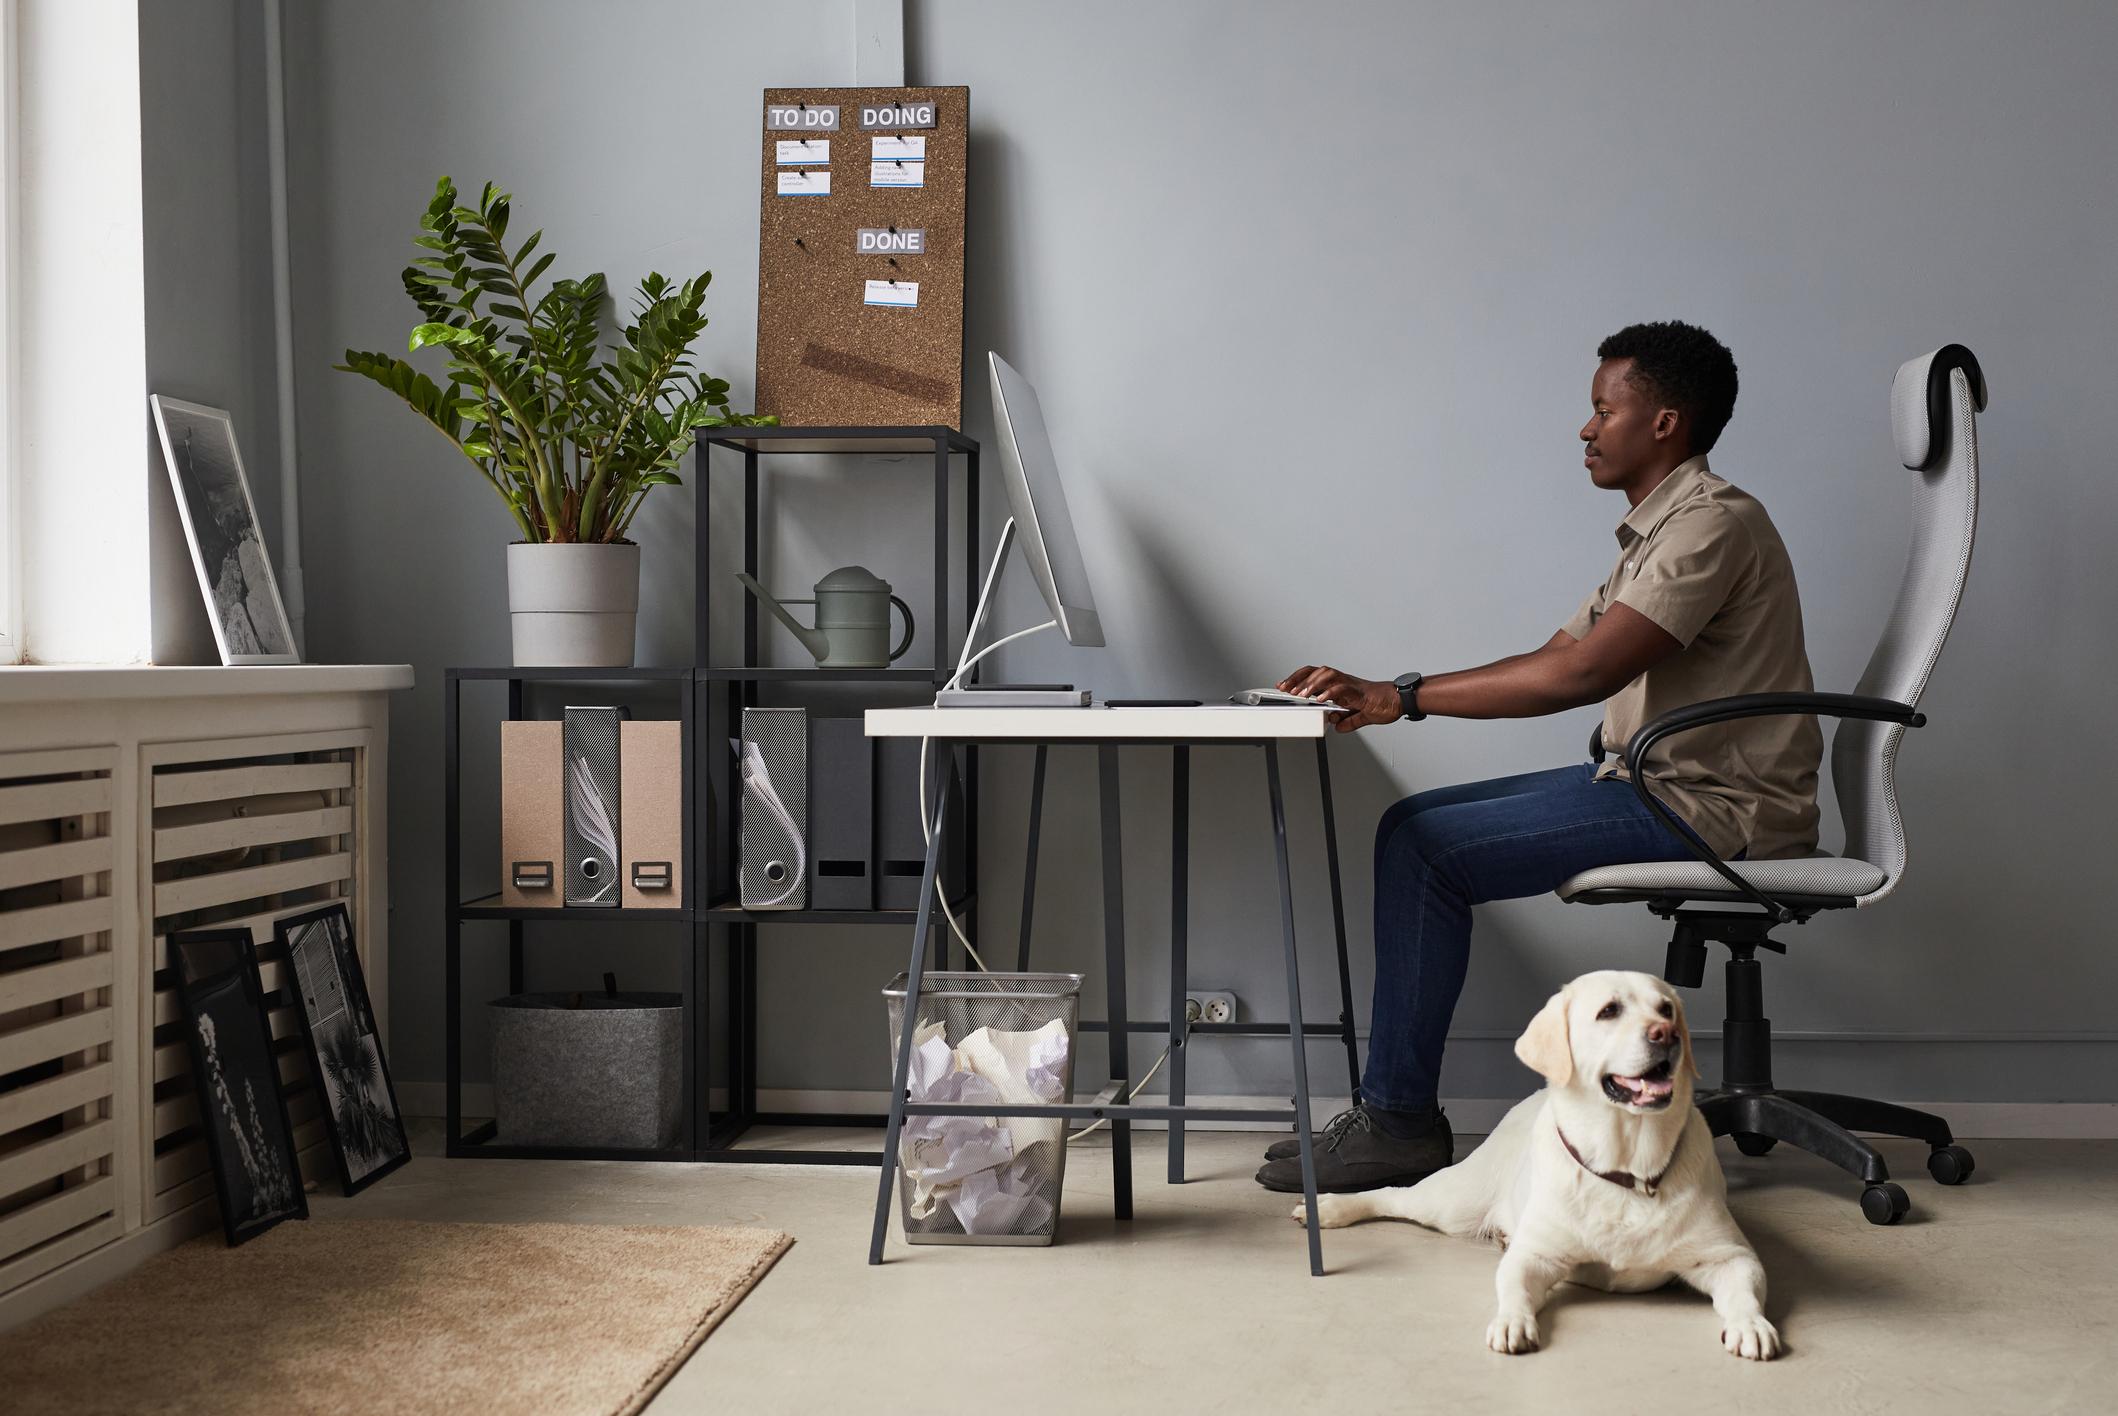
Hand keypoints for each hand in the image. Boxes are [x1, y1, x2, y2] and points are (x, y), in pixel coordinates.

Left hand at [1276, 666, 1403, 731]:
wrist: (1399, 701)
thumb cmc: (1382, 704)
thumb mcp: (1361, 716)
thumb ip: (1348, 721)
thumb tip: (1336, 725)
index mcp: (1340, 685)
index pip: (1314, 675)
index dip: (1298, 679)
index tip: (1284, 686)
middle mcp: (1343, 681)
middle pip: (1316, 671)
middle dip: (1297, 679)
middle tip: (1285, 689)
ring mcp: (1350, 684)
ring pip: (1326, 675)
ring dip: (1311, 684)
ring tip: (1300, 695)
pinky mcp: (1358, 691)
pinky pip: (1341, 688)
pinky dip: (1329, 693)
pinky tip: (1321, 701)